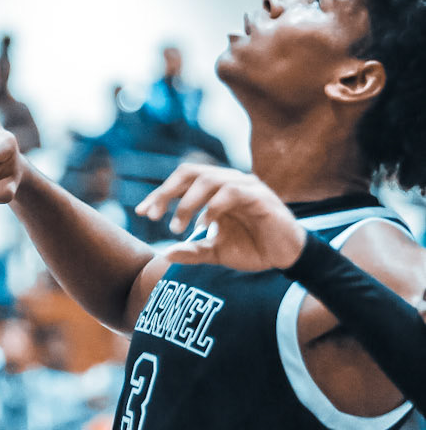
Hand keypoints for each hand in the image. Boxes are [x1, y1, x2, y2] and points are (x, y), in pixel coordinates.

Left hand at [136, 163, 305, 272]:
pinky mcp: (261, 197)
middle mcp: (229, 181)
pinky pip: (232, 193)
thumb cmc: (253, 248)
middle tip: (152, 215)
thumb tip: (165, 254)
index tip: (141, 212)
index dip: (160, 193)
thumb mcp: (217, 252)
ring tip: (178, 227)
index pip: (182, 180)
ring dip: (188, 203)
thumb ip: (193, 250)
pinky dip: (213, 207)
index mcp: (216, 189)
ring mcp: (246, 186)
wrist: (288, 257)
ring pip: (209, 179)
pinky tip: (203, 226)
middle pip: (191, 172)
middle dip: (167, 192)